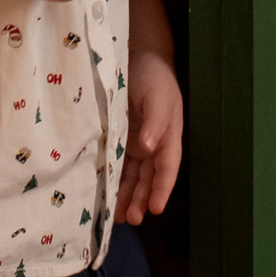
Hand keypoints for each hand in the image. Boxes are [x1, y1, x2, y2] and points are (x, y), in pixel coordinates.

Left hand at [116, 45, 183, 225]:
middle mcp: (154, 144)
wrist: (138, 57)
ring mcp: (137, 143)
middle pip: (150, 178)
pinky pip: (119, 164)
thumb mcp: (158, 96)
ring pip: (134, 176)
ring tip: (118, 217)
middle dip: (143, 199)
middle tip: (132, 219)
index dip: (162, 189)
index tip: (156, 209)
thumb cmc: (153, 76)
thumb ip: (155, 121)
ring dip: (129, 196)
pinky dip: (115, 180)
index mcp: (168, 136)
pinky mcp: (120, 139)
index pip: (167, 167)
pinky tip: (107, 195)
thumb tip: (147, 147)